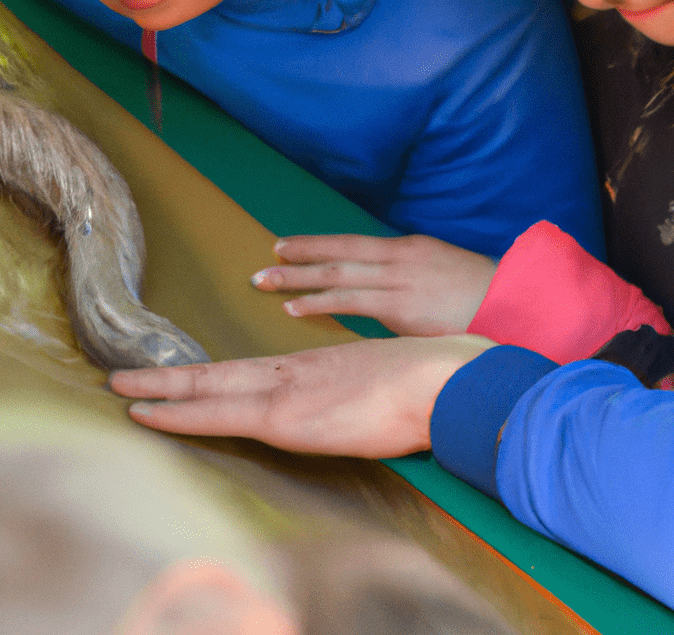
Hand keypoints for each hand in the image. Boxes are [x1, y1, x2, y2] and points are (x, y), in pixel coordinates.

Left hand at [108, 334, 494, 456]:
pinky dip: (178, 411)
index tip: (184, 377)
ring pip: (209, 387)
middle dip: (169, 376)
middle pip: (219, 374)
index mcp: (316, 368)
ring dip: (162, 389)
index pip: (251, 373)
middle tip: (124, 375)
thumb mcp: (382, 388)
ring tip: (123, 388)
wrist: (441, 379)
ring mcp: (288, 390)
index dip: (212, 376)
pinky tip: (149, 412)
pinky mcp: (287, 414)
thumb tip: (352, 409)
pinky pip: (218, 413)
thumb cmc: (426, 384)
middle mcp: (294, 373)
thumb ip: (356, 398)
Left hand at [250, 233, 497, 336]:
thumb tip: (389, 297)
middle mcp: (399, 257)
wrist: (512, 303)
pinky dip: (318, 303)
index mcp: (410, 248)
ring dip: (296, 278)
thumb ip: (412, 282)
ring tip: (264, 281)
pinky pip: (349, 302)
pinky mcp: (399, 306)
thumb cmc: (481, 297)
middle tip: (265, 259)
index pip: (355, 245)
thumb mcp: (443, 276)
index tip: (290, 247)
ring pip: (336, 274)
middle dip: (299, 254)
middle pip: (339, 251)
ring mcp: (398, 279)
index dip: (320, 245)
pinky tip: (293, 308)